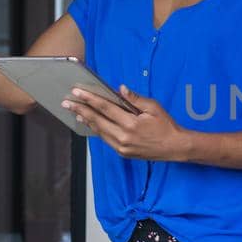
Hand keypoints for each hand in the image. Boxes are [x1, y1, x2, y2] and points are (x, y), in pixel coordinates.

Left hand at [63, 85, 188, 160]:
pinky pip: (105, 138)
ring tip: (74, 112)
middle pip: (97, 120)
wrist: (175, 147)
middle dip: (80, 110)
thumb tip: (120, 89)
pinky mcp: (122, 152)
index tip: (77, 92)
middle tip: (67, 103)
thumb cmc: (166, 125)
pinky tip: (91, 123)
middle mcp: (124, 136)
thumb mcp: (154, 107)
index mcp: (131, 123)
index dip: (90, 99)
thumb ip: (135, 99)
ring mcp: (121, 146)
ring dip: (86, 120)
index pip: (105, 108)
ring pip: (99, 131)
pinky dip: (96, 129)